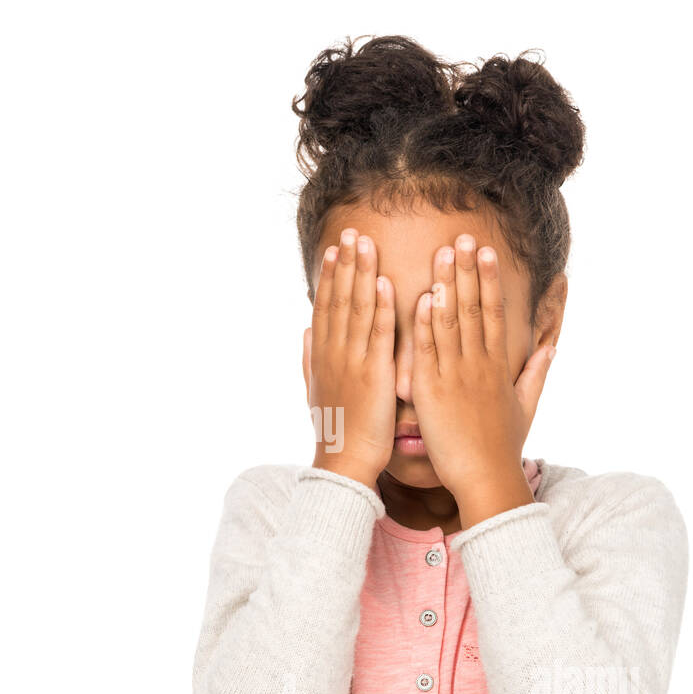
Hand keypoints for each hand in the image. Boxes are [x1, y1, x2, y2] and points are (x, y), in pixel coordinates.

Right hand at [302, 228, 396, 487]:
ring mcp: (352, 362)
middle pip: (339, 300)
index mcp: (322, 356)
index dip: (330, 276)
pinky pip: (377, 336)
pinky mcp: (373, 375)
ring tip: (366, 244)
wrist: (344, 461)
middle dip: (346, 264)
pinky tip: (385, 283)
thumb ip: (310, 358)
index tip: (335, 248)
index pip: (326, 306)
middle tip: (351, 232)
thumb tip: (306, 331)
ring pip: (356, 310)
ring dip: (362, 274)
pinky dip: (380, 309)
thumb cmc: (335, 430)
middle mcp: (334, 353)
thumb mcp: (315, 391)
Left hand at [411, 234, 556, 527]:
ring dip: (446, 286)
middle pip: (474, 309)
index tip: (484, 250)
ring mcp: (456, 377)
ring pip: (451, 323)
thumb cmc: (502, 447)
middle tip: (461, 235)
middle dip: (467, 270)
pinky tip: (423, 298)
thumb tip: (550, 346)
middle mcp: (479, 365)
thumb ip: (536, 372)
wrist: (486, 478)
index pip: (493, 312)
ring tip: (442, 254)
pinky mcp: (433, 393)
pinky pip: (428, 353)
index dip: (489, 279)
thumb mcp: (525, 405)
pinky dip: (425, 325)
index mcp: (498, 366)